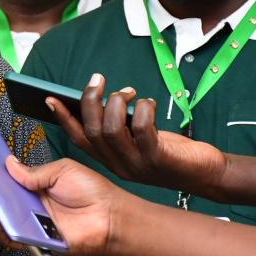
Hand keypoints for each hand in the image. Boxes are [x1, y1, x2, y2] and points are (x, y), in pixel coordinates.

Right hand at [6, 156, 122, 255]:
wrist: (112, 216)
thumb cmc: (94, 193)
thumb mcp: (62, 170)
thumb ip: (34, 172)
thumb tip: (10, 165)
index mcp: (36, 186)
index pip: (8, 180)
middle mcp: (32, 205)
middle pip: (1, 200)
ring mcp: (34, 223)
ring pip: (3, 219)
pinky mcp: (38, 240)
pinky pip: (15, 238)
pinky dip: (5, 229)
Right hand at [48, 73, 226, 194]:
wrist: (205, 175)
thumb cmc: (168, 152)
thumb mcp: (136, 140)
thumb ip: (118, 125)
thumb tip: (101, 98)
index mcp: (108, 159)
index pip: (78, 138)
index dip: (62, 118)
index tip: (51, 98)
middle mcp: (117, 164)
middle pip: (91, 130)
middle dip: (90, 101)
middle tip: (97, 80)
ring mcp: (136, 164)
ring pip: (111, 130)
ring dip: (117, 103)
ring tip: (129, 93)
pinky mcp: (157, 159)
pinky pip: (143, 130)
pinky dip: (143, 110)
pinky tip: (148, 103)